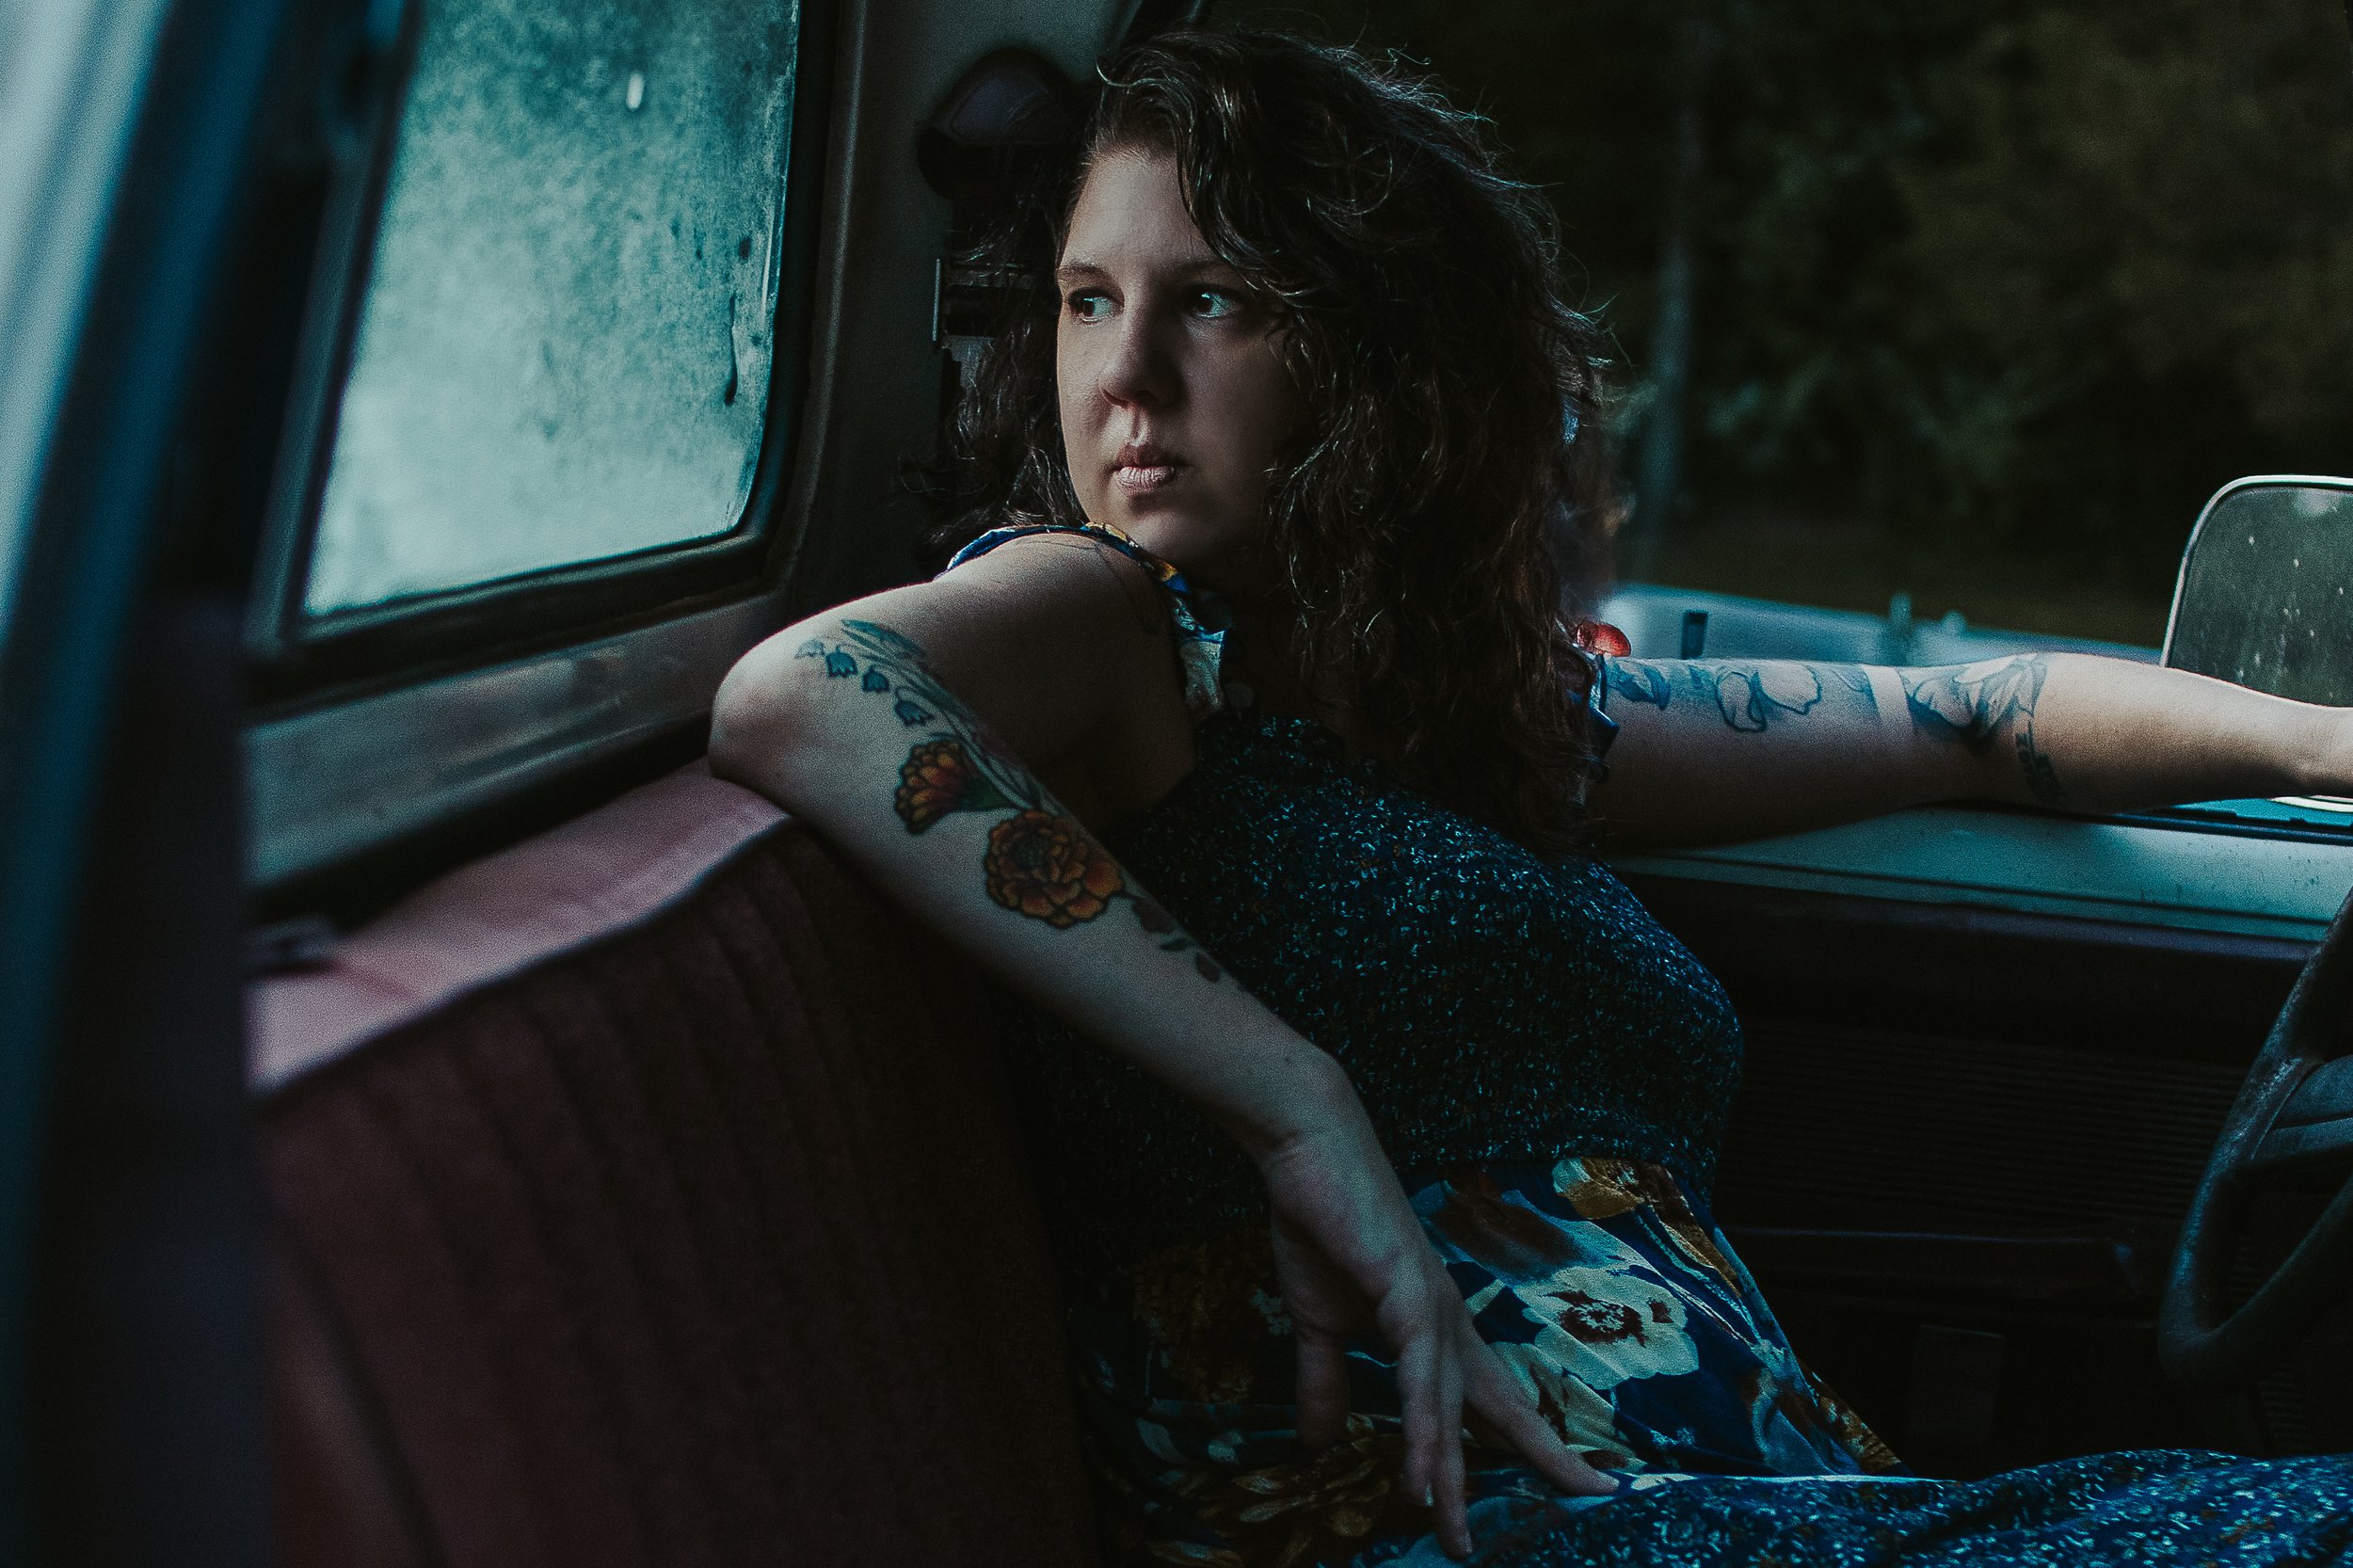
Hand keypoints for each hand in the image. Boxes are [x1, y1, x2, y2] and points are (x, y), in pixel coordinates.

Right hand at [1255, 1116, 1618, 1559]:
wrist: (1308, 1150)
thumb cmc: (1320, 1224)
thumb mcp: (1319, 1323)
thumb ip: (1324, 1382)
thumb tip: (1317, 1445)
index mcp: (1436, 1327)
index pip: (1495, 1399)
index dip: (1539, 1442)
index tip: (1588, 1483)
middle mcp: (1447, 1321)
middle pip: (1495, 1412)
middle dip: (1535, 1464)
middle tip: (1571, 1508)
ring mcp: (1431, 1308)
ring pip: (1449, 1410)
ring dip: (1450, 1477)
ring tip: (1452, 1536)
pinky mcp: (1404, 1295)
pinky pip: (1418, 1380)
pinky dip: (1420, 1431)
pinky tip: (1421, 1478)